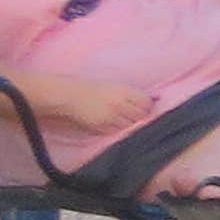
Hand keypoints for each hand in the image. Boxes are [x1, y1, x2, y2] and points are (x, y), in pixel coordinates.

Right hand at [19, 73, 152, 136]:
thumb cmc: (91, 90)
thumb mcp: (113, 87)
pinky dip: (119, 130)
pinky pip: (117, 132)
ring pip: (131, 126)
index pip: (146, 102)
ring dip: (131, 125)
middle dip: (141, 117)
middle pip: (141, 115)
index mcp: (123, 90)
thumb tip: (150, 103)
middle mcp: (119, 103)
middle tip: (136, 118)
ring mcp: (111, 116)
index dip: (147, 107)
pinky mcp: (102, 127)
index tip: (145, 109)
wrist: (68, 96)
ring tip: (124, 122)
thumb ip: (130, 95)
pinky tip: (115, 126)